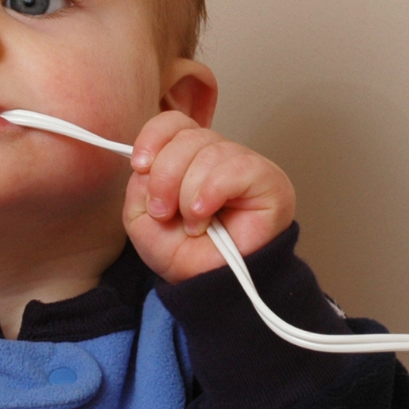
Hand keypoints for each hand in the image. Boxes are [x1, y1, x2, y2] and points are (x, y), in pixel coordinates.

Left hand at [124, 111, 294, 283]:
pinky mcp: (268, 179)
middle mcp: (218, 155)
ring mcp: (244, 165)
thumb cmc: (186, 255)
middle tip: (164, 212)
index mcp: (189, 158)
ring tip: (193, 223)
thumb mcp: (143, 219)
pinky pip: (235, 168)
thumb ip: (140, 185)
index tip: (140, 166)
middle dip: (165, 177)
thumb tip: (150, 163)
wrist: (212, 286)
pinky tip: (205, 215)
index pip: (173, 122)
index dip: (153, 138)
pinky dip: (211, 192)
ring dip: (188, 193)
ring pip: (209, 152)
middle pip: (188, 137)